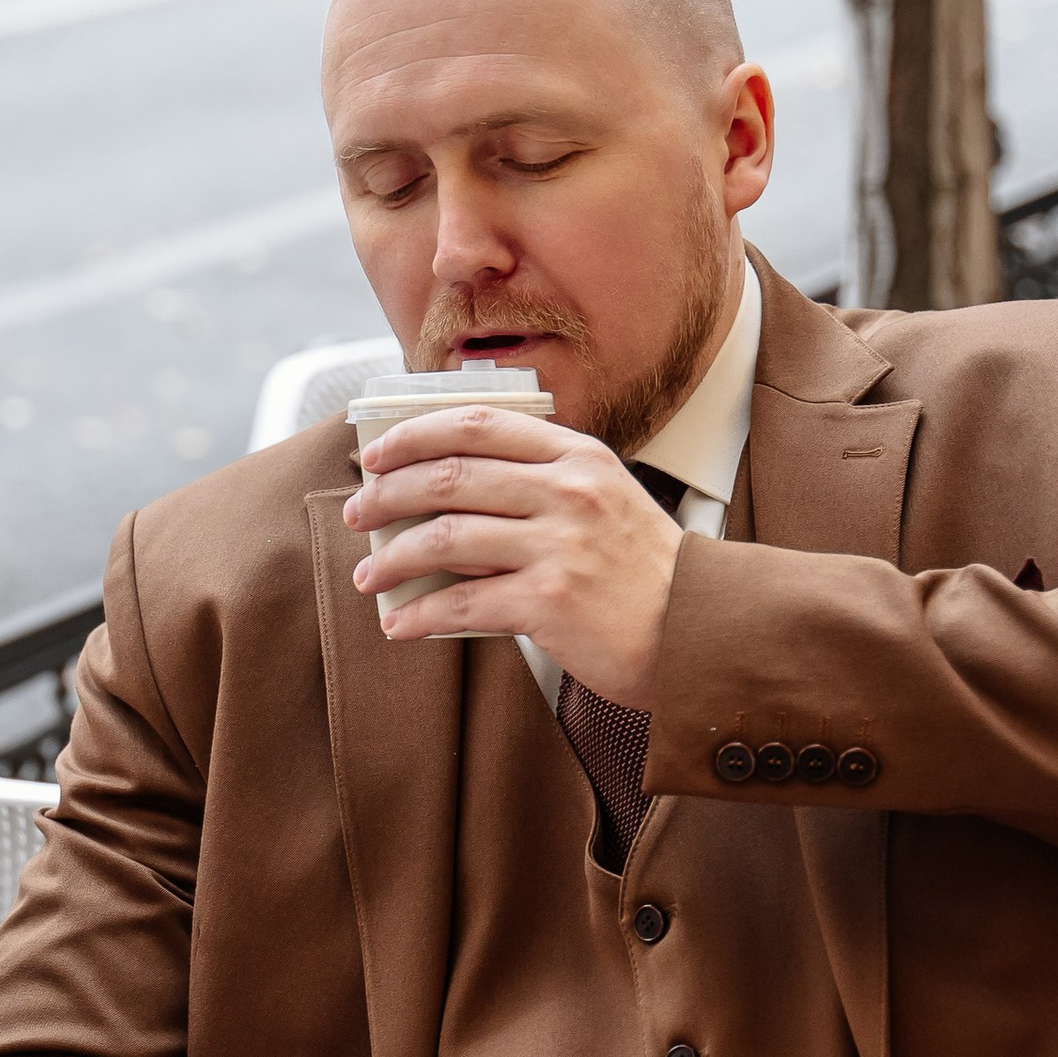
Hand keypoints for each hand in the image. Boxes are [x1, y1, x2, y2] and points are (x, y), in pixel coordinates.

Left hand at [346, 406, 681, 706]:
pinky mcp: (551, 602)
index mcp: (579, 457)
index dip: (414, 434)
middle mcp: (568, 491)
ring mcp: (560, 546)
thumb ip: (543, 483)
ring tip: (369, 576)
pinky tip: (398, 623)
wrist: (698, 632)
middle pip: (449, 476)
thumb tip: (448, 492)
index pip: (478, 424)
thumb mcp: (605, 500)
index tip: (377, 454)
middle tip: (359, 511)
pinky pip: (461, 603)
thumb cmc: (643, 572)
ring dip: (392, 558)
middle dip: (387, 494)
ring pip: (445, 537)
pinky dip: (418, 614)